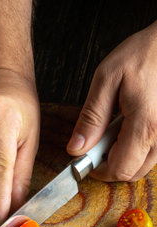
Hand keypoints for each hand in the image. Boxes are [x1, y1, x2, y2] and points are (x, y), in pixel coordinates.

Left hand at [67, 21, 156, 181]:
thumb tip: (77, 148)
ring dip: (125, 157)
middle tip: (99, 142)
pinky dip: (138, 148)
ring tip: (116, 129)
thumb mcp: (107, 79)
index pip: (119, 169)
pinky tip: (130, 127)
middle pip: (132, 173)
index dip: (99, 170)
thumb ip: (91, 117)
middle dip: (111, 164)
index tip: (87, 158)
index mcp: (145, 125)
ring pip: (144, 165)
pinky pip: (154, 153)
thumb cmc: (144, 54)